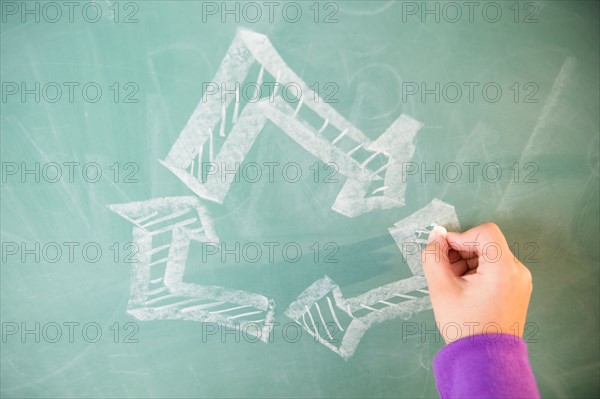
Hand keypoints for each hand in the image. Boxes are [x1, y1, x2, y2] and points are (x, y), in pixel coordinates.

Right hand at [421, 223, 532, 342]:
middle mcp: (518, 271)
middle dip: (462, 252)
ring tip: (454, 284)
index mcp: (503, 269)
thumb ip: (434, 256)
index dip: (461, 236)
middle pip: (487, 243)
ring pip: (490, 255)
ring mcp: (521, 281)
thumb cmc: (463, 325)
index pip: (485, 232)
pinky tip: (466, 289)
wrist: (485, 360)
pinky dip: (479, 271)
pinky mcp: (518, 289)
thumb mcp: (441, 288)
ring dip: (468, 262)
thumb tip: (436, 235)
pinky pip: (497, 269)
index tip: (445, 251)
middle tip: (445, 272)